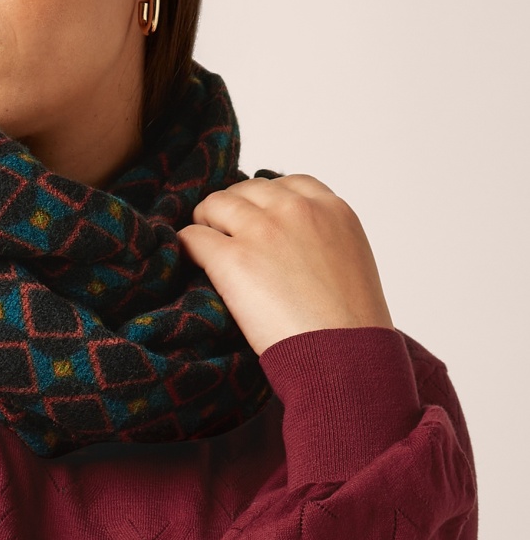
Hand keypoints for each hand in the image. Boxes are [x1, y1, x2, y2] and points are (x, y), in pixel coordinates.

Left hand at [176, 174, 393, 355]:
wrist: (343, 356)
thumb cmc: (351, 325)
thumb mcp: (351, 262)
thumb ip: (322, 239)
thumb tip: (291, 244)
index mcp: (332, 209)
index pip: (288, 183)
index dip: (266, 201)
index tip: (257, 219)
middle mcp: (296, 210)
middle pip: (247, 190)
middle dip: (234, 209)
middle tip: (224, 232)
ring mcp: (262, 230)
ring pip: (216, 204)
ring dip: (206, 222)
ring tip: (205, 244)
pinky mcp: (232, 257)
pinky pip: (193, 237)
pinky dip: (187, 246)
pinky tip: (190, 259)